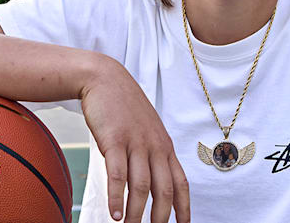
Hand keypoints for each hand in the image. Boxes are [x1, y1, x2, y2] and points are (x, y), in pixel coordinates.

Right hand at [80, 55, 190, 222]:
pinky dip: (117, 197)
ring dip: (137, 214)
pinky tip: (115, 214)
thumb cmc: (124, 108)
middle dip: (161, 218)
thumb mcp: (146, 130)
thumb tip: (153, 179)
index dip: (184, 208)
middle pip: (164, 190)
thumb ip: (151, 152)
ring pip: (141, 187)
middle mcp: (155, 147)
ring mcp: (136, 143)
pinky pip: (118, 174)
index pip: (181, 183)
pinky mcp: (114, 140)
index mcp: (164, 146)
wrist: (105, 79)